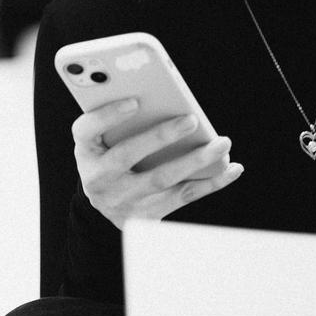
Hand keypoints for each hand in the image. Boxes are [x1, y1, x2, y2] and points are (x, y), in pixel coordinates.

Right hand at [71, 98, 242, 228]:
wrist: (107, 206)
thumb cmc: (110, 156)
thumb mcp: (102, 140)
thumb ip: (118, 120)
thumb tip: (160, 99)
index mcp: (84, 151)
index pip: (85, 130)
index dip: (108, 115)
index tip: (135, 101)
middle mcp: (98, 178)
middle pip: (127, 155)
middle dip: (160, 136)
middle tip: (191, 119)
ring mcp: (122, 201)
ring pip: (162, 179)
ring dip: (195, 161)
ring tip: (222, 143)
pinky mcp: (146, 216)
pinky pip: (183, 197)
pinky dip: (211, 182)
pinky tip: (231, 168)